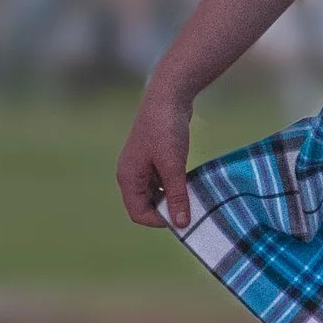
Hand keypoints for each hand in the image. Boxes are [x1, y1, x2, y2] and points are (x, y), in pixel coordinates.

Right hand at [117, 75, 196, 230]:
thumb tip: (181, 224)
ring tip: (194, 196)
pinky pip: (163, 182)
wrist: (168, 97)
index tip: (183, 218)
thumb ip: (178, 195)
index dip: (159, 221)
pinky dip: (175, 186)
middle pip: (146, 206)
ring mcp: (142, 167)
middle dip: (167, 210)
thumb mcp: (174, 166)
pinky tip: (191, 183)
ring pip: (156, 194)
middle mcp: (131, 175)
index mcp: (128, 178)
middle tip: (192, 208)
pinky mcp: (154, 159)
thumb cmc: (166, 130)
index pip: (138, 214)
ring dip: (173, 198)